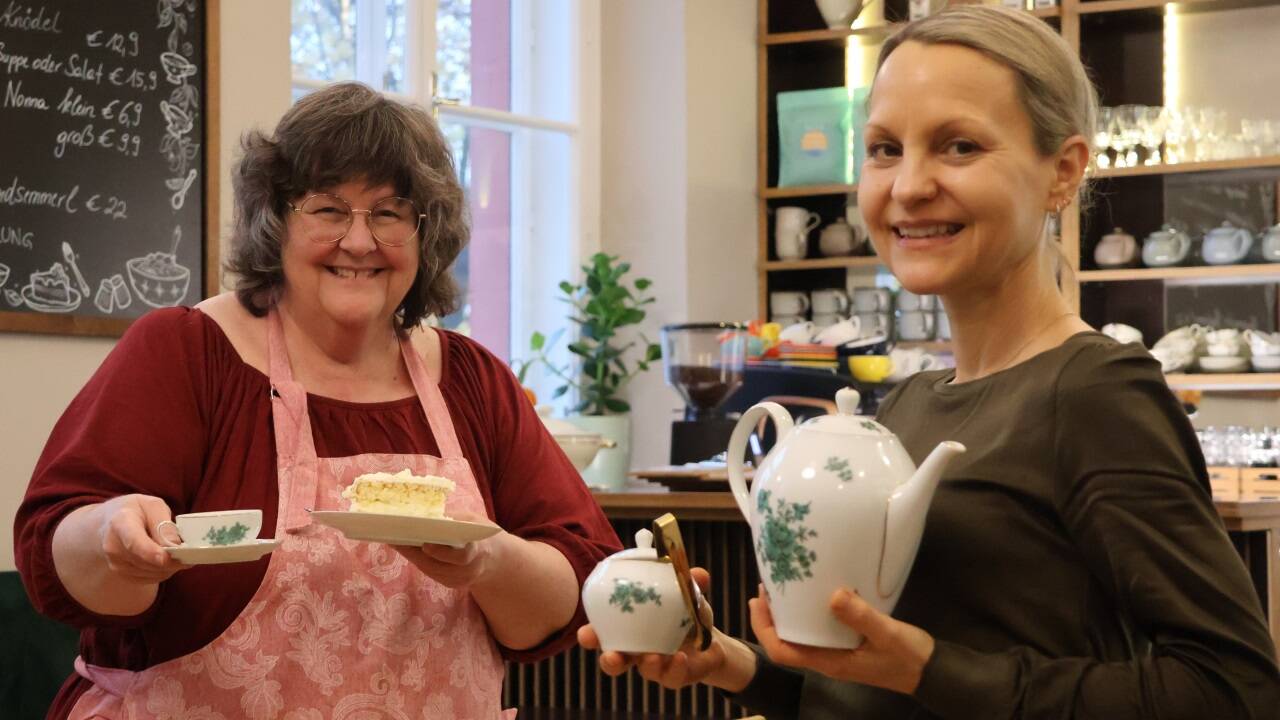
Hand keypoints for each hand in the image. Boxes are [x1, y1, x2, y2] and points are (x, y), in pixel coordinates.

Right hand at [96, 494, 188, 583]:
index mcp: (120, 523)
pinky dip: (164, 571)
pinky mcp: (122, 575)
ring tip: (180, 553)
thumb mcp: (152, 505)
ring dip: (170, 566)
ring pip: (152, 572)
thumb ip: (164, 524)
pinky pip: (150, 578)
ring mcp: (116, 564)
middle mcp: (113, 547)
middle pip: (147, 561)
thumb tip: (176, 546)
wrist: (109, 522)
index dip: (149, 552)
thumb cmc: (136, 511)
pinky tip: (168, 559)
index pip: (134, 542)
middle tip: (193, 553)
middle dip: (172, 560)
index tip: (165, 558)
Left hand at [394, 510, 501, 588]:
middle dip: (414, 552)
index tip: (425, 544)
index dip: (443, 552)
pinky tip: (406, 549)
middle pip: (437, 565)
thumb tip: (425, 514)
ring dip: (411, 556)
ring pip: (430, 570)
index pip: (462, 556)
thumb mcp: (473, 521)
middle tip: (395, 538)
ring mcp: (460, 580)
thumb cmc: (481, 533)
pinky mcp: (451, 584)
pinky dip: (418, 560)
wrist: (496, 559)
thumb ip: (453, 520)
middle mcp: (469, 571)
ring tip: (395, 541)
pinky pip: (431, 572)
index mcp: (479, 551)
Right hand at [577, 568, 755, 691]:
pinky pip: (672, 677)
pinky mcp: (676, 677)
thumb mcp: (690, 595)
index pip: (604, 632)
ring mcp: (656, 666)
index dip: (591, 636)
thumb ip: (691, 584)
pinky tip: (680, 658)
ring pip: (645, 671)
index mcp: (631, 628)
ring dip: (646, 666)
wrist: (712, 642)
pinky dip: (674, 668)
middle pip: (615, 661)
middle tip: (612, 656)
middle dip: (609, 661)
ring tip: (652, 657)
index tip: (585, 633)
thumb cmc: (688, 614)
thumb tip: (699, 573)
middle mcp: (638, 650)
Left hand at [750, 585, 934, 695]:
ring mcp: (836, 654)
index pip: (782, 652)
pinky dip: (808, 613)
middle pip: (785, 642)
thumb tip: (832, 595)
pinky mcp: (847, 646)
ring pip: (800, 636)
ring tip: (784, 585)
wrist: (931, 671)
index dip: (764, 627)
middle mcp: (827, 659)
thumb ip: (861, 616)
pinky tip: (815, 593)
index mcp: (829, 661)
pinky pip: (817, 631)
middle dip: (770, 616)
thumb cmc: (908, 656)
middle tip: (767, 585)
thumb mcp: (886, 633)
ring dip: (787, 614)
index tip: (758, 600)